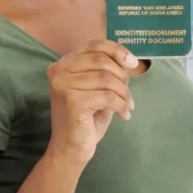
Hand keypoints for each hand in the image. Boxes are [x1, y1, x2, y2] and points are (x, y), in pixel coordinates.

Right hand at [45, 39, 137, 166]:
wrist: (72, 147)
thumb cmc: (86, 117)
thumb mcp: (97, 87)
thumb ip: (106, 69)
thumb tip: (129, 59)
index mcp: (63, 63)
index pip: (95, 45)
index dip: (117, 50)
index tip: (133, 64)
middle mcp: (59, 71)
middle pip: (102, 60)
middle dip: (122, 77)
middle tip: (126, 95)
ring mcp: (63, 85)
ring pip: (107, 79)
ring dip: (124, 94)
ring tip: (126, 106)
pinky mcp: (72, 101)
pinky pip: (108, 96)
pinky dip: (121, 105)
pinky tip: (123, 115)